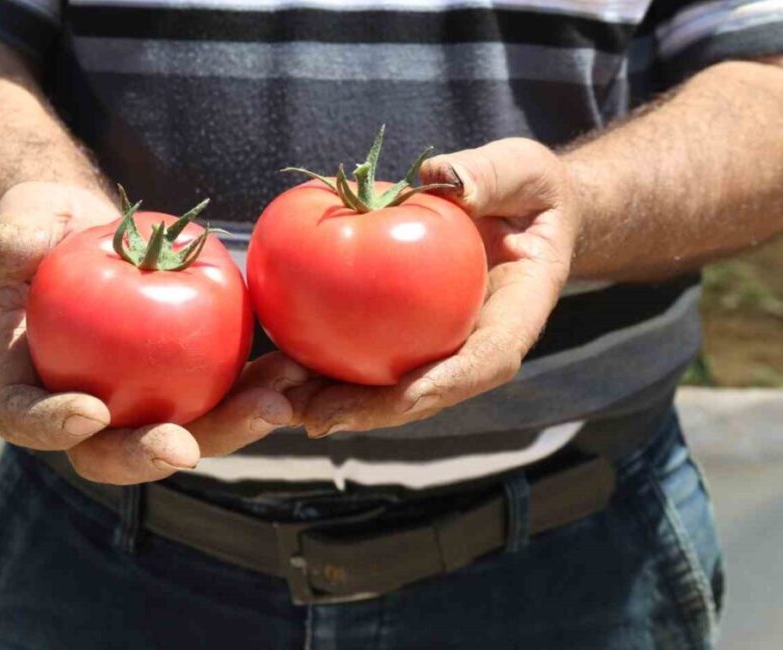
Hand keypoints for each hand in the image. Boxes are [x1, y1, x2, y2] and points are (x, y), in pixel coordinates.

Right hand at [0, 182, 308, 483]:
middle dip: (151, 454)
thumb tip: (5, 251)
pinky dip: (263, 387)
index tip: (91, 411)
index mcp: (27, 385)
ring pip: (186, 433)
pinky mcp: (193, 388)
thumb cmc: (50, 227)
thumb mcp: (26, 219)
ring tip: (276, 402)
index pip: (27, 420)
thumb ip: (16, 233)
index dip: (54, 427)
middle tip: (185, 445)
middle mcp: (85, 412)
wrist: (96, 234)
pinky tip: (299, 370)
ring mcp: (143, 406)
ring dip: (231, 426)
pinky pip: (227, 396)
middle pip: (114, 452)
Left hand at [297, 138, 581, 436]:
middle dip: (369, 411)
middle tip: (315, 417)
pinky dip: (317, 363)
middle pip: (421, 391)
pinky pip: (358, 353)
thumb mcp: (519, 170)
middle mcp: (470, 344)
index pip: (485, 361)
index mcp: (513, 314)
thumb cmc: (524, 187)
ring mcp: (432, 345)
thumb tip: (443, 179)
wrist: (516, 208)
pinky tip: (271, 370)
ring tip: (277, 405)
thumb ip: (490, 176)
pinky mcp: (400, 335)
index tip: (406, 396)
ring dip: (328, 399)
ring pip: (381, 385)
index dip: (444, 383)